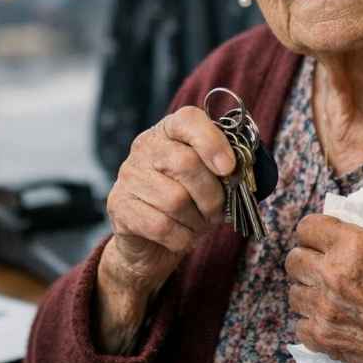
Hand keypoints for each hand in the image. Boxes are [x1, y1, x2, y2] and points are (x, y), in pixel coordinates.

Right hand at [94, 106, 233, 352]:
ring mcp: (129, 176)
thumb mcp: (208, 180)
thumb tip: (243, 174)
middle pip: (186, 164)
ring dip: (197, 221)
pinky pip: (161, 226)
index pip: (188, 120)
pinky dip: (182, 238)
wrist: (149, 241)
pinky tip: (182, 237)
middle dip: (212, 195)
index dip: (212, 142)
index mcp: (169, 131)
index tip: (229, 168)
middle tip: (217, 212)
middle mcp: (145, 147)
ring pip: (175, 200)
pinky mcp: (120, 206)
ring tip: (198, 225)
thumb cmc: (188, 204)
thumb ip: (225, 171)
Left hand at [285, 218, 362, 362]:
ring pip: (293, 292)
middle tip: (321, 266)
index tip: (320, 238)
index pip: (307, 227)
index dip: (314, 231)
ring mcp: (324, 308)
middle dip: (307, 259)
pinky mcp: (323, 337)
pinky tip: (330, 319)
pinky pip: (299, 323)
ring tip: (326, 294)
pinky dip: (311, 322)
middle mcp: (333, 274)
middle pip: (294, 259)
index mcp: (354, 246)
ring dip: (308, 291)